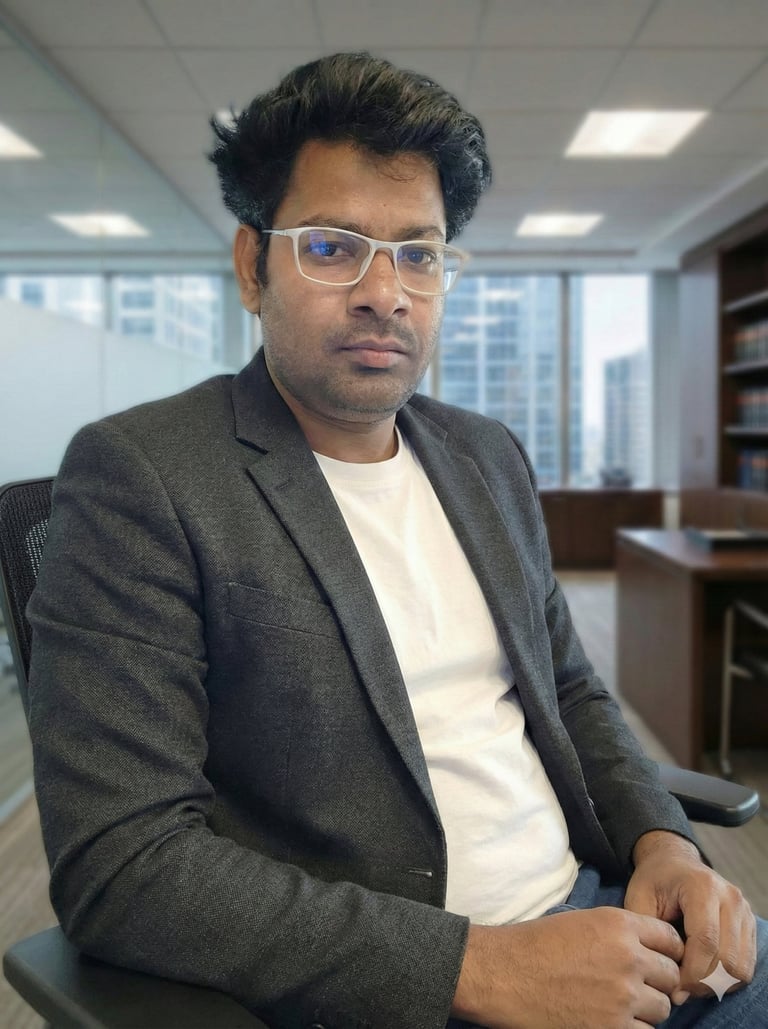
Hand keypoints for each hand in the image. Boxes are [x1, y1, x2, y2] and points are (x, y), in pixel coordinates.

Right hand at [452, 906, 683, 1027]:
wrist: (503, 974)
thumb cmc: (536, 945)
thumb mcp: (582, 922)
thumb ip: (620, 934)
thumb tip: (649, 953)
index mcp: (619, 925)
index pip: (671, 940)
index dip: (668, 951)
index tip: (660, 960)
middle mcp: (629, 958)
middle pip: (671, 975)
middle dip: (657, 981)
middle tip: (637, 986)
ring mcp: (624, 997)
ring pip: (662, 1008)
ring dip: (646, 1008)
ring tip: (619, 1005)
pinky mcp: (613, 1028)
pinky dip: (632, 1028)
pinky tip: (611, 1020)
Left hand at [626, 830, 756, 1003]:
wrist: (673, 860)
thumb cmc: (653, 880)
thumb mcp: (639, 898)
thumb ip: (649, 933)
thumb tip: (667, 978)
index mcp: (702, 886)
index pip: (706, 941)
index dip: (691, 973)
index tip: (673, 989)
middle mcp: (730, 897)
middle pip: (727, 959)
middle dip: (703, 983)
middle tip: (680, 990)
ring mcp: (744, 910)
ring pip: (741, 967)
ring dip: (717, 985)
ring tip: (690, 982)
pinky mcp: (749, 923)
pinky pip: (746, 966)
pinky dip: (727, 979)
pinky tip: (703, 974)